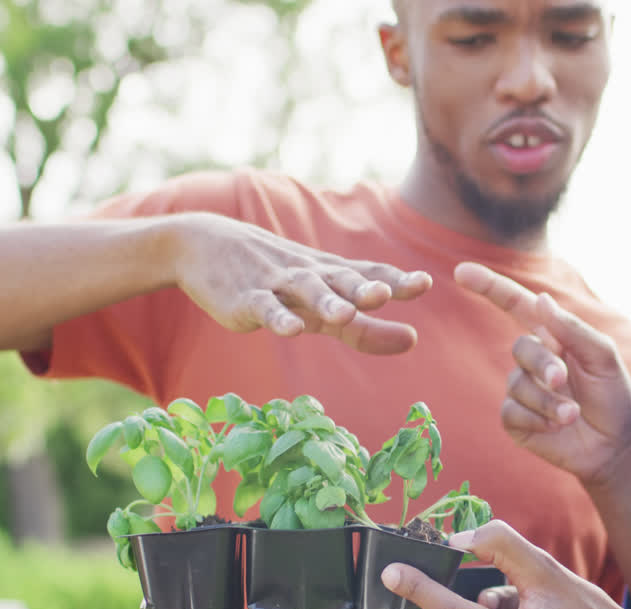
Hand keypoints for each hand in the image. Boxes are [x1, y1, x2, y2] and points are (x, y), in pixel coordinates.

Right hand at [172, 212, 432, 353]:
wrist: (207, 247)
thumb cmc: (277, 281)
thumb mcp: (320, 305)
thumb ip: (365, 328)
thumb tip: (413, 340)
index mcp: (332, 274)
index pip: (369, 274)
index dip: (396, 279)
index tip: (424, 283)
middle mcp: (311, 275)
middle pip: (342, 280)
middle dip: (364, 287)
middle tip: (385, 294)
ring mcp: (278, 284)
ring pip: (307, 290)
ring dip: (327, 300)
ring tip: (347, 312)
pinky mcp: (247, 299)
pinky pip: (265, 308)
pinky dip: (278, 318)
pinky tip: (291, 330)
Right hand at [454, 262, 630, 487]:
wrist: (613, 447)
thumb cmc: (613, 397)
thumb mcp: (603, 357)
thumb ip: (573, 328)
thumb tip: (541, 299)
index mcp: (554, 337)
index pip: (517, 306)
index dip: (489, 287)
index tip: (462, 271)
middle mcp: (534, 360)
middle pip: (520, 348)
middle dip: (544, 365)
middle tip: (565, 382)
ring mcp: (522, 390)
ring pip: (517, 384)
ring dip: (549, 401)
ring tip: (572, 414)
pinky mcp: (515, 419)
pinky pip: (511, 411)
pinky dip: (538, 419)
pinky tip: (556, 427)